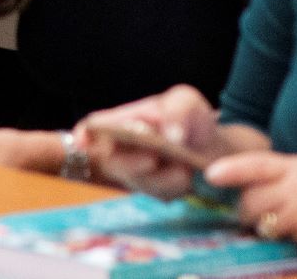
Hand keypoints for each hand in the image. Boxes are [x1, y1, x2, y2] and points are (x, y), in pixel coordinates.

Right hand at [77, 85, 257, 196]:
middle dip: (130, 162)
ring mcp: (137, 175)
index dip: (83, 135)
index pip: (92, 128)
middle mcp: (124, 151)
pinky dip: (177, 186)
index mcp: (123, 122)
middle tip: (152, 158)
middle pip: (112, 162)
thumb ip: (176, 110)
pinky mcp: (155, 193)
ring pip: (139, 181)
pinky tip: (188, 175)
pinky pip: (160, 195)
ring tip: (183, 167)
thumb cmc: (190, 118)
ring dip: (163, 176)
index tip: (83, 143)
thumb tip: (170, 136)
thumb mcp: (186, 101)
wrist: (214, 146)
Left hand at [204, 151, 296, 259]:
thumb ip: (291, 184)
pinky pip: (285, 236)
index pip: (257, 163)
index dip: (231, 169)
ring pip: (263, 217)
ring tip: (276, 229)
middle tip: (251, 219)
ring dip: (261, 226)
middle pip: (252, 195)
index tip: (209, 174)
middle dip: (245, 210)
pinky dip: (284, 239)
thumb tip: (263, 196)